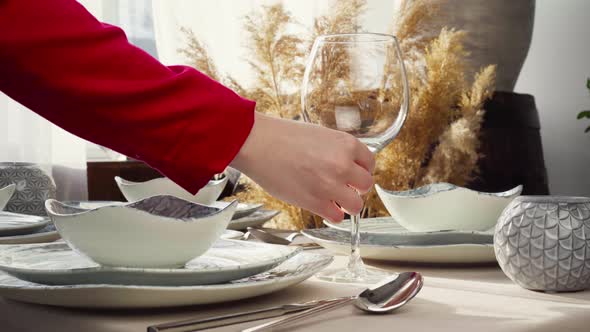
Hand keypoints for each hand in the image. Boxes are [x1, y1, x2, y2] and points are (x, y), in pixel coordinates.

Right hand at [230, 113, 374, 222]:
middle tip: (342, 187)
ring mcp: (330, 185)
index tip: (353, 174)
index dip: (360, 170)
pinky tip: (322, 206)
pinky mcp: (315, 202)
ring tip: (334, 200)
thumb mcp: (320, 135)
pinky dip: (332, 214)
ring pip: (356, 205)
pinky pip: (337, 217)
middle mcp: (343, 165)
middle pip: (366, 185)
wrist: (259, 144)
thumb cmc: (283, 137)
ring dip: (346, 204)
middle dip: (355, 187)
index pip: (370, 163)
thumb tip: (348, 166)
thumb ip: (338, 150)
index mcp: (346, 144)